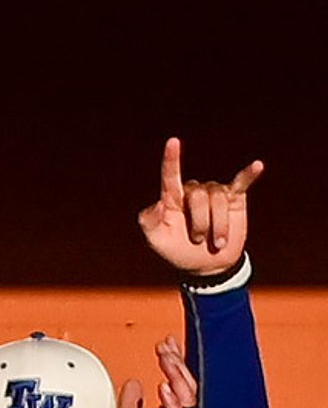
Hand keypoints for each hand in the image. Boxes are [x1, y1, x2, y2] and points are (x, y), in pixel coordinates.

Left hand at [137, 135, 262, 278]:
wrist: (205, 265)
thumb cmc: (177, 250)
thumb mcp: (157, 240)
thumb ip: (150, 221)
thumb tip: (156, 204)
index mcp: (172, 198)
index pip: (170, 175)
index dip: (172, 159)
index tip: (173, 142)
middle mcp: (193, 192)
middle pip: (199, 195)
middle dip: (200, 221)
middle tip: (199, 240)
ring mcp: (214, 194)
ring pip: (218, 199)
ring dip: (218, 225)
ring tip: (217, 242)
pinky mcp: (234, 200)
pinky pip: (241, 183)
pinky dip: (249, 174)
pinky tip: (257, 165)